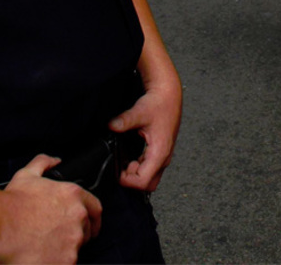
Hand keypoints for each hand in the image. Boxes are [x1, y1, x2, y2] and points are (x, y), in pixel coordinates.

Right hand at [0, 154, 102, 263]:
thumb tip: (55, 160)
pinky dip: (58, 261)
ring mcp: (73, 240)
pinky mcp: (66, 260)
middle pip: (86, 231)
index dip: (92, 218)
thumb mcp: (27, 175)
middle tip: (57, 238)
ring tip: (46, 248)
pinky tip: (44, 257)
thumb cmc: (11, 204)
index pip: (95, 209)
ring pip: (77, 248)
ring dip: (65, 249)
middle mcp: (77, 217)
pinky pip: (68, 262)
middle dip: (75, 234)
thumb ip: (44, 163)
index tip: (88, 225)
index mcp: (73, 195)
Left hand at [108, 77, 181, 192]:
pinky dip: (139, 167)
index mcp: (160, 152)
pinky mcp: (161, 152)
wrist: (169, 95)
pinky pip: (150, 169)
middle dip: (132, 180)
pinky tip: (131, 157)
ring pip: (150, 178)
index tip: (117, 171)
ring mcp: (164, 156)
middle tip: (122, 166)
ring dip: (136, 173)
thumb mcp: (139, 111)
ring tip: (125, 160)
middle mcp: (164, 157)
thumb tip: (111, 126)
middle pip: (148, 185)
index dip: (127, 180)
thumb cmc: (158, 103)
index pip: (143, 182)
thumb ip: (124, 121)